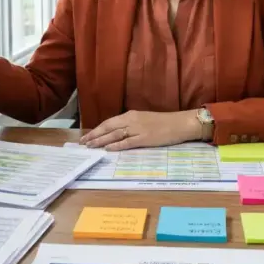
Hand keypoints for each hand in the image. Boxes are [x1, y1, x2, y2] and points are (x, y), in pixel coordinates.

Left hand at [79, 110, 200, 150]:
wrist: (180, 123)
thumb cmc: (164, 123)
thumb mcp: (144, 120)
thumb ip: (131, 125)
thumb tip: (118, 134)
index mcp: (131, 115)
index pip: (109, 122)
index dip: (96, 129)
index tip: (86, 136)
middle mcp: (132, 120)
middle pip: (108, 127)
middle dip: (94, 135)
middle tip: (83, 143)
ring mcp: (138, 129)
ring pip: (114, 135)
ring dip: (101, 141)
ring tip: (90, 146)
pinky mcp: (145, 138)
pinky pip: (127, 142)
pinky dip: (116, 145)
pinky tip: (107, 149)